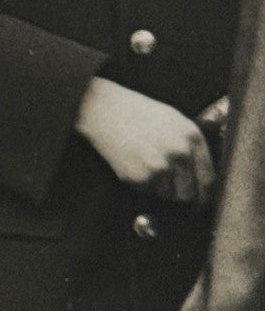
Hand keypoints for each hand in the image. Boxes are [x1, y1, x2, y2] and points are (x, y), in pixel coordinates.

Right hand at [76, 76, 215, 204]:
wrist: (102, 109)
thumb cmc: (135, 111)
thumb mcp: (173, 119)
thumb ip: (191, 144)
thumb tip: (202, 172)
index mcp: (192, 137)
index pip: (208, 179)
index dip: (204, 194)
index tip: (199, 201)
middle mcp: (180, 153)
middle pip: (188, 193)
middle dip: (179, 194)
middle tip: (168, 186)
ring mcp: (160, 166)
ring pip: (167, 195)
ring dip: (158, 188)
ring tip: (145, 165)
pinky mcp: (139, 177)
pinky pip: (147, 192)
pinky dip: (140, 184)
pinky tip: (133, 164)